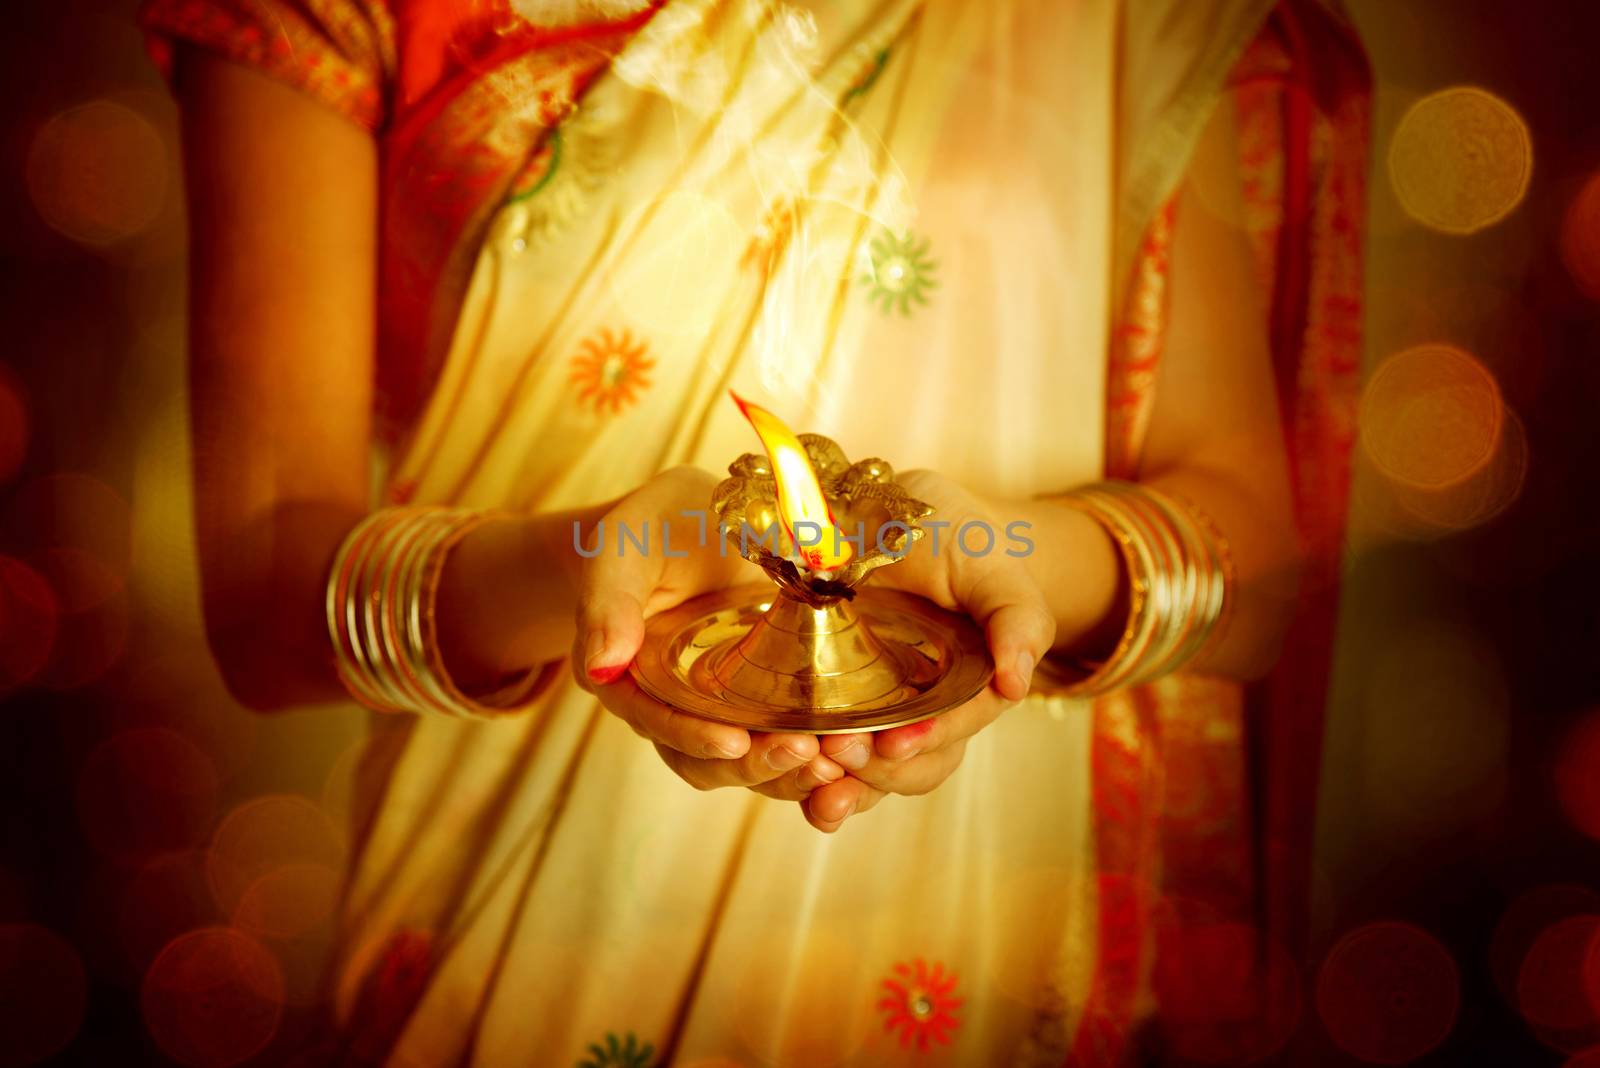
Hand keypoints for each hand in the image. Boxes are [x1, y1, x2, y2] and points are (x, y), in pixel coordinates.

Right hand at [571, 466, 846, 796]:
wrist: (704, 517)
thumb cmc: (657, 526)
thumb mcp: (628, 545)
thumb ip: (609, 599)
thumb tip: (601, 667)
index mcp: (631, 677)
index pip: (658, 721)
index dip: (693, 736)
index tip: (736, 741)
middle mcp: (675, 706)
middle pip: (709, 760)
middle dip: (758, 766)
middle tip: (809, 756)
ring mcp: (724, 710)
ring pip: (753, 764)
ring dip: (794, 773)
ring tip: (842, 763)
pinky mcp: (768, 705)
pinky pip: (792, 744)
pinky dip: (822, 757)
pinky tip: (862, 751)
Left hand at [798, 469, 1055, 831]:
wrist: (896, 513)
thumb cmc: (957, 539)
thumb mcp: (990, 565)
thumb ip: (1014, 616)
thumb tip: (1016, 683)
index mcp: (971, 687)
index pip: (954, 728)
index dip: (928, 740)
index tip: (895, 743)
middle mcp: (925, 712)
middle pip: (908, 767)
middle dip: (876, 773)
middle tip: (840, 754)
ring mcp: (875, 714)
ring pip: (864, 775)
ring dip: (840, 789)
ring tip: (814, 787)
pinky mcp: (827, 706)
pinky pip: (816, 752)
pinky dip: (798, 771)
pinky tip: (772, 765)